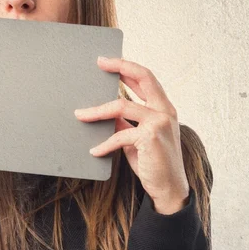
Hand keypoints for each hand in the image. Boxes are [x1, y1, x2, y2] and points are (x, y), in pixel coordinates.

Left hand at [74, 56, 189, 213]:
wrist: (169, 188)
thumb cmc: (153, 162)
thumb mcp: (138, 138)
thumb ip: (126, 123)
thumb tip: (107, 113)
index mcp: (164, 108)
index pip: (146, 78)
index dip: (127, 67)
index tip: (107, 61)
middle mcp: (165, 111)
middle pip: (143, 77)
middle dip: (120, 67)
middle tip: (99, 63)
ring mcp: (159, 123)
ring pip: (121, 106)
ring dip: (96, 111)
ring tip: (80, 115)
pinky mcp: (150, 138)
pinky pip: (119, 135)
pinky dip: (104, 144)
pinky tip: (94, 151)